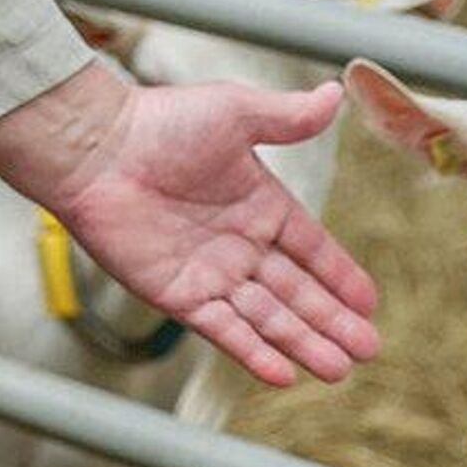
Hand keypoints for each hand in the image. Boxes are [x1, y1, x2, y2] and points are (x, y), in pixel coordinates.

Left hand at [0, 64, 377, 387]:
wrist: (96, 149)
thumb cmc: (162, 122)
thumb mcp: (234, 112)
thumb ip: (286, 116)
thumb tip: (334, 93)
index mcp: (258, 201)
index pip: (311, 246)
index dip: (340, 274)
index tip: (370, 302)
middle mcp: (238, 242)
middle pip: (296, 290)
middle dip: (332, 320)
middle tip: (368, 348)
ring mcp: (209, 271)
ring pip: (266, 316)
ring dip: (302, 342)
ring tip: (338, 369)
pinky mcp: (177, 294)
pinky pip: (222, 329)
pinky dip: (251, 351)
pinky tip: (283, 373)